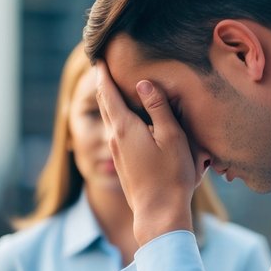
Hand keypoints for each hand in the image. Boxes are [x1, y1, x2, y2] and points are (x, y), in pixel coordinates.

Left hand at [96, 61, 199, 244]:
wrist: (159, 213)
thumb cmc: (171, 175)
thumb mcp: (172, 137)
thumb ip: (158, 108)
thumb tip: (143, 83)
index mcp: (124, 128)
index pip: (107, 93)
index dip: (103, 73)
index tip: (98, 56)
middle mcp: (115, 138)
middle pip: (104, 105)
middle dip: (102, 85)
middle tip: (102, 67)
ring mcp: (117, 153)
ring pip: (110, 120)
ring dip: (110, 102)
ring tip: (114, 88)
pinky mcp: (123, 164)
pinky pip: (117, 133)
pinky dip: (117, 119)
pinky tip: (128, 120)